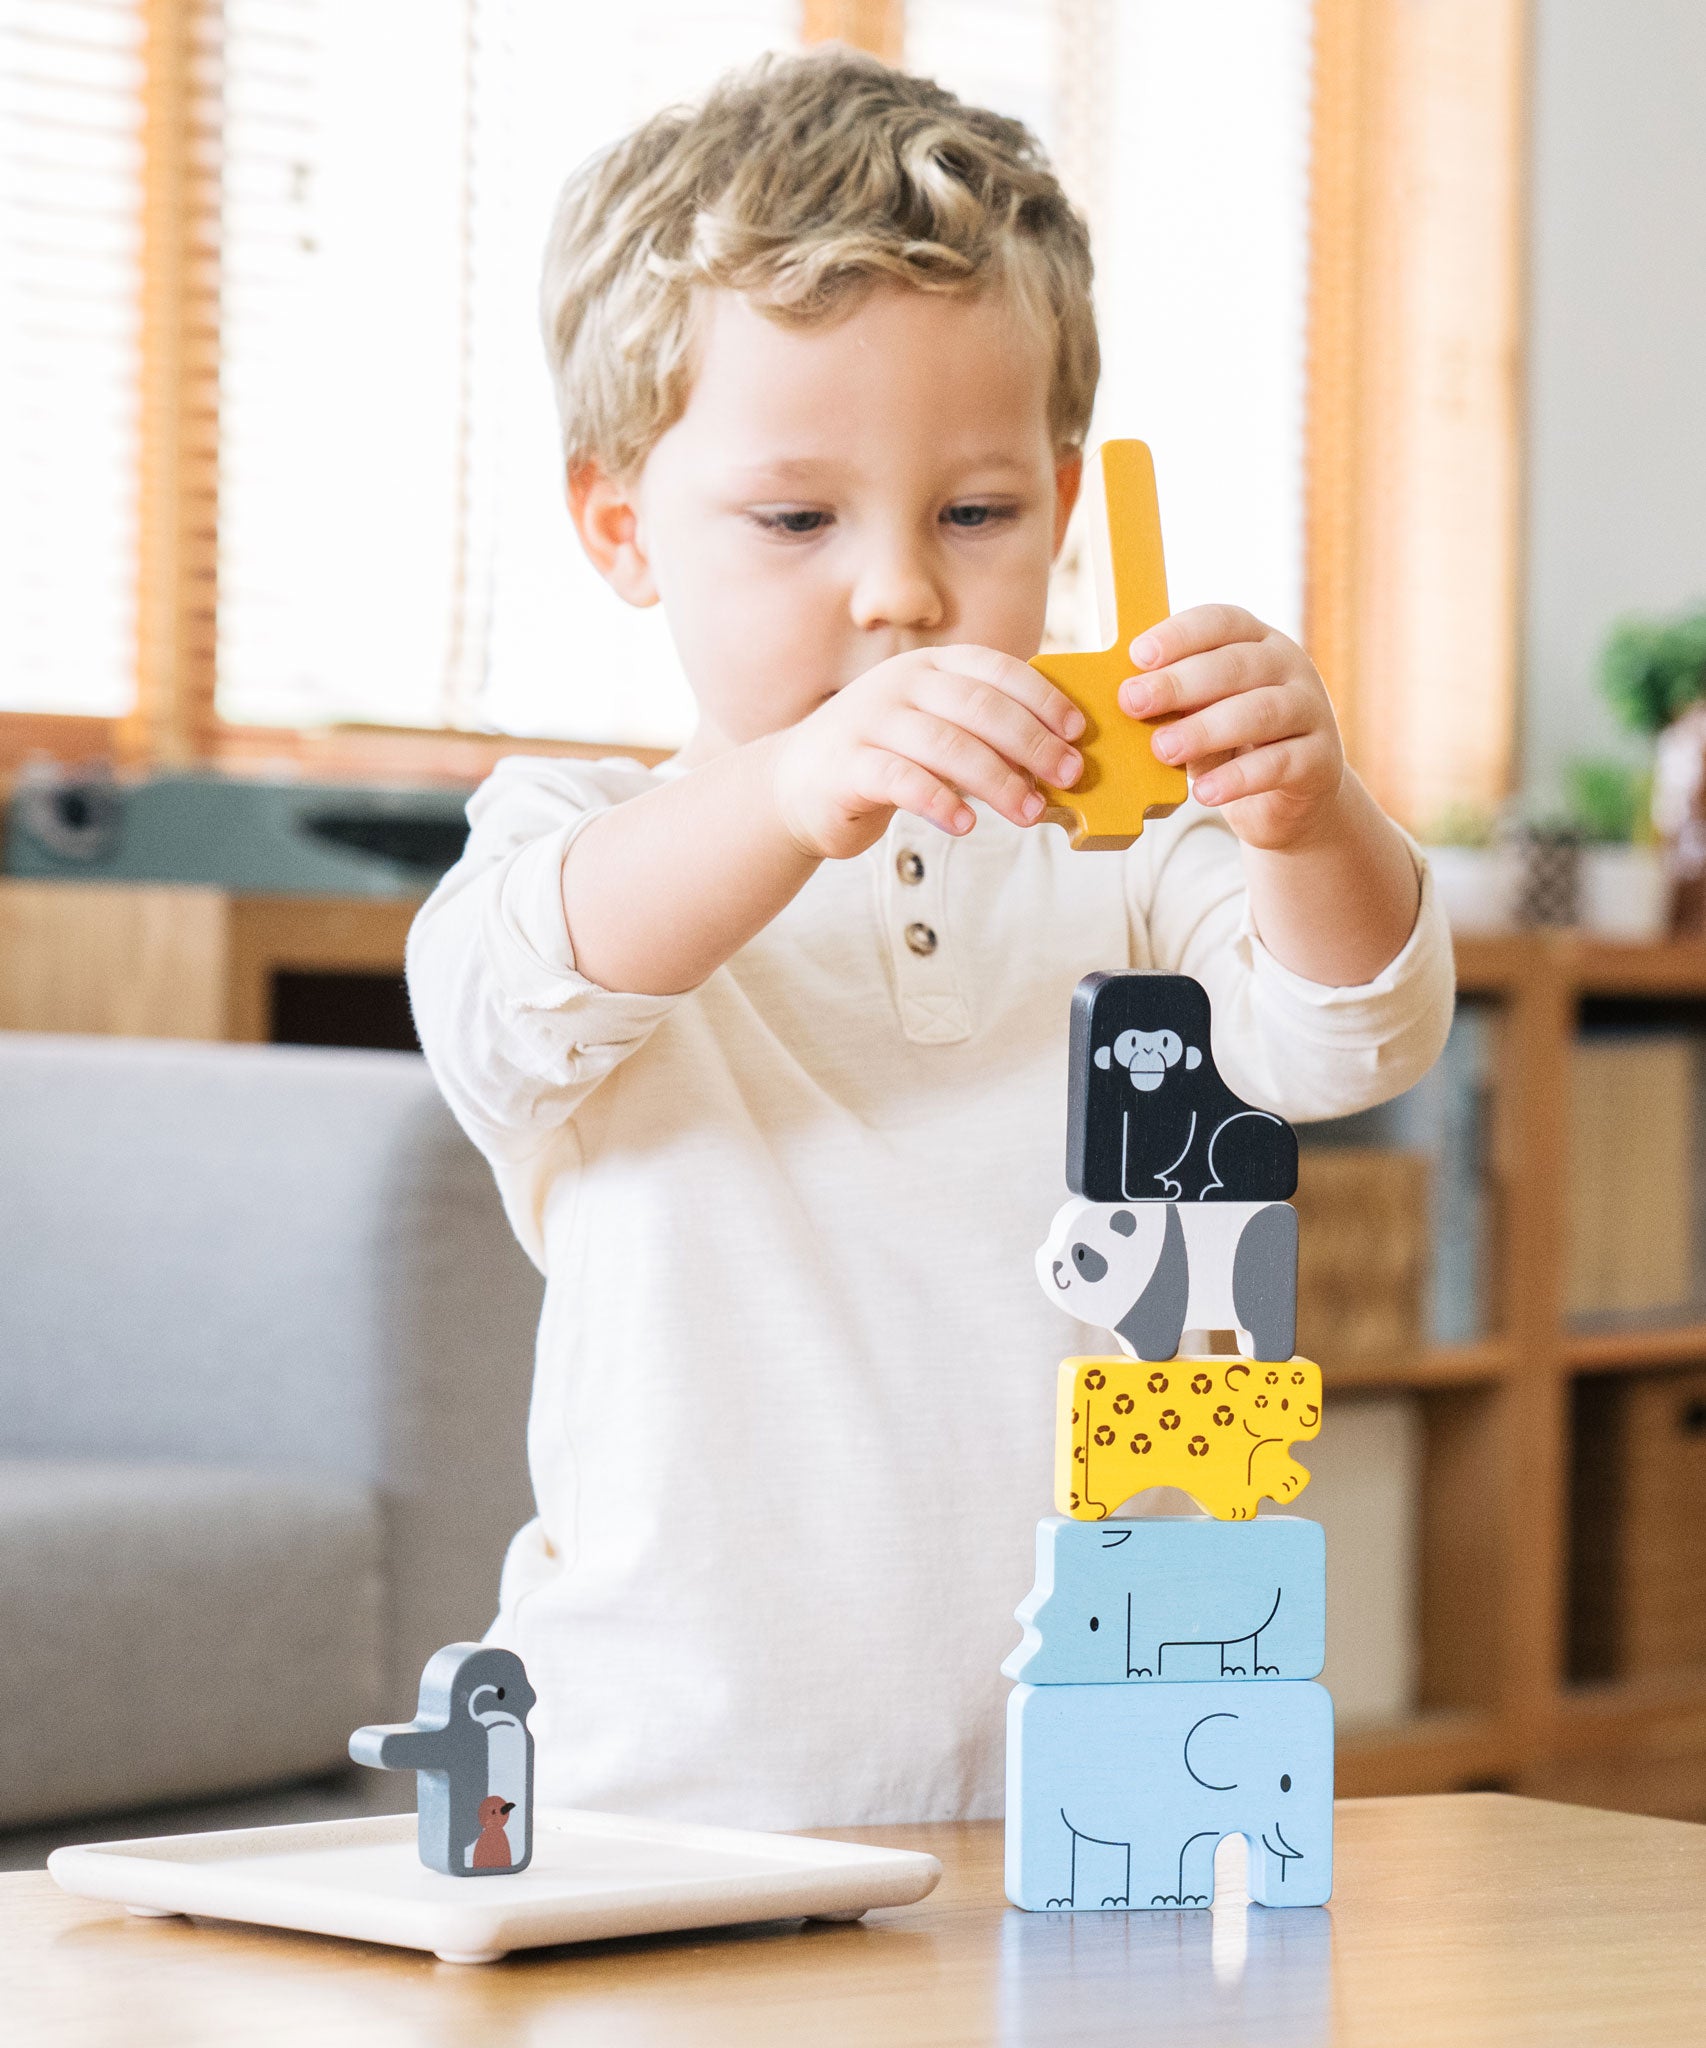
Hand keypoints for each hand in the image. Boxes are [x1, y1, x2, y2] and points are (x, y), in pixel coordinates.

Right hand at [769, 645, 1085, 861]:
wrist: (799, 785)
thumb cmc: (886, 758)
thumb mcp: (936, 730)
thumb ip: (985, 734)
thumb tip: (1056, 760)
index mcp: (930, 666)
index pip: (996, 669)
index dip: (1043, 698)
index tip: (1078, 731)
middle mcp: (900, 683)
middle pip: (979, 707)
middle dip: (1032, 742)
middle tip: (1068, 775)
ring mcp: (870, 721)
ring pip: (946, 743)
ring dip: (996, 779)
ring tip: (1029, 812)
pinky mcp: (847, 766)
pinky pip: (900, 779)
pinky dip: (937, 800)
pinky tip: (964, 823)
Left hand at [1119, 605, 1345, 851]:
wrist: (1289, 800)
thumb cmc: (1233, 745)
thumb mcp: (1201, 714)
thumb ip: (1175, 701)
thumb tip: (1126, 697)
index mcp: (1257, 641)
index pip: (1221, 622)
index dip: (1179, 635)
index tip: (1137, 655)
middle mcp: (1290, 665)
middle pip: (1236, 665)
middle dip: (1180, 683)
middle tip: (1133, 702)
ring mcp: (1311, 710)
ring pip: (1260, 712)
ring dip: (1205, 729)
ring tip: (1162, 749)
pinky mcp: (1320, 760)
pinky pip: (1278, 764)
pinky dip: (1237, 779)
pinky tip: (1203, 792)